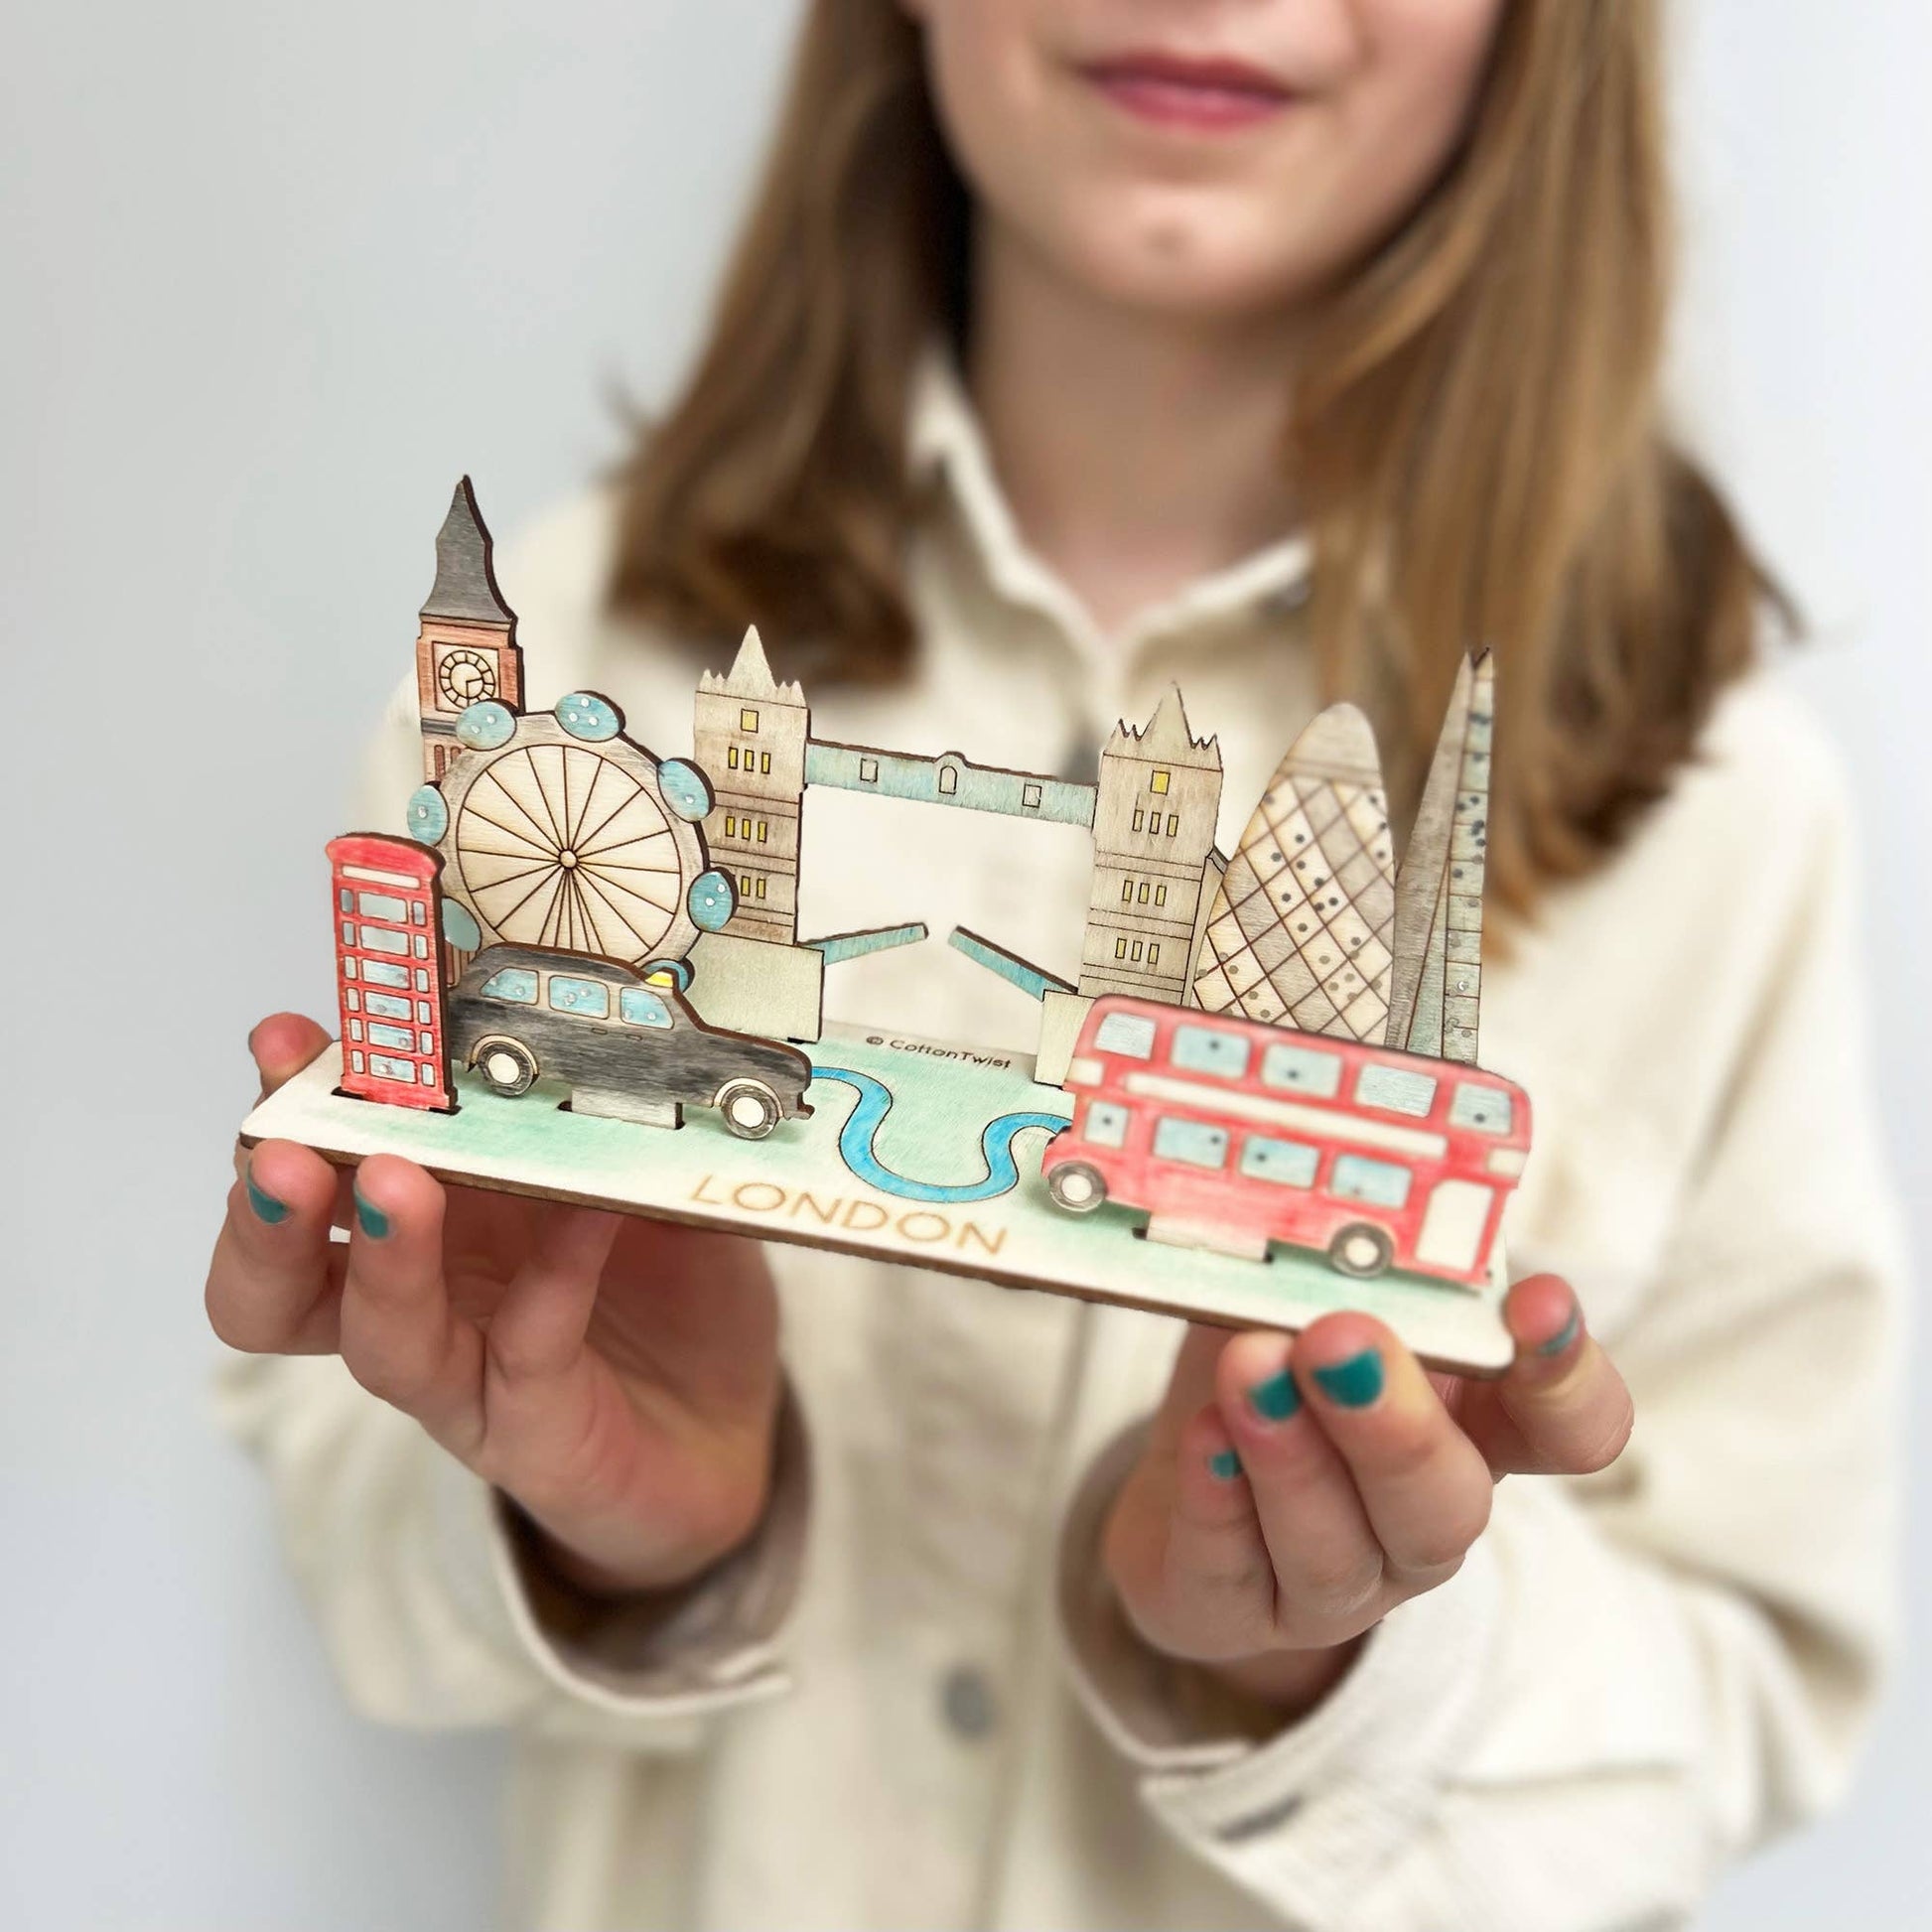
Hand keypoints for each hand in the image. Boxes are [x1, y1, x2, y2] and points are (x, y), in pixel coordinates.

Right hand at [207, 1015, 780, 1595]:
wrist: (720, 1417)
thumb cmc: (658, 1285)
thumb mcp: (632, 1170)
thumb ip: (600, 1110)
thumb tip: (602, 1024)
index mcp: (413, 1221)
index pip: (311, 1168)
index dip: (286, 1108)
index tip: (288, 1040)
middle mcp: (414, 1301)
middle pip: (277, 1282)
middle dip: (267, 1212)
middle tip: (284, 1150)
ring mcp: (466, 1374)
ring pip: (378, 1339)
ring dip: (382, 1258)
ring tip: (398, 1188)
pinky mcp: (535, 1430)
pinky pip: (528, 1351)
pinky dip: (553, 1278)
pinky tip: (588, 1218)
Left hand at [1103, 1278, 1632, 1715]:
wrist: (1184, 1469)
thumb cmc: (1271, 1355)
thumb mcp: (1307, 1289)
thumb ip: (1332, 1256)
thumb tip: (1316, 1192)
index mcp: (1476, 1429)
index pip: (1572, 1428)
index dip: (1567, 1376)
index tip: (1538, 1301)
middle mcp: (1424, 1518)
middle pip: (1447, 1503)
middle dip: (1395, 1424)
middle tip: (1342, 1340)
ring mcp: (1341, 1584)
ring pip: (1338, 1549)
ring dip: (1293, 1457)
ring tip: (1248, 1369)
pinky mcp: (1237, 1612)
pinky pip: (1233, 1570)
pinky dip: (1217, 1500)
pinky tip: (1203, 1437)